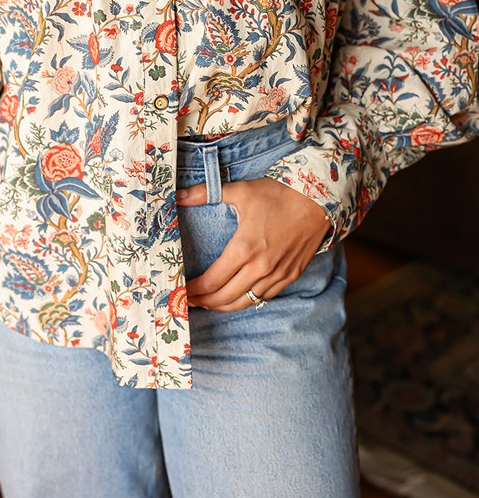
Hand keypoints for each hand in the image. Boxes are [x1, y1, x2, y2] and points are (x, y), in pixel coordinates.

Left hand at [176, 176, 331, 311]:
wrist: (319, 199)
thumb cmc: (279, 194)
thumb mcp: (241, 191)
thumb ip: (206, 193)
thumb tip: (178, 195)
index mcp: (244, 249)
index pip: (212, 281)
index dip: (194, 290)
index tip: (182, 290)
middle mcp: (260, 268)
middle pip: (225, 297)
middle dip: (204, 302)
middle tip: (190, 301)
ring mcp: (277, 274)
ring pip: (245, 302)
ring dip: (224, 306)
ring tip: (209, 303)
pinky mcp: (291, 275)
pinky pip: (265, 297)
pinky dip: (248, 301)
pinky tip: (238, 297)